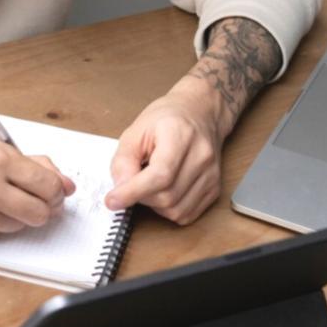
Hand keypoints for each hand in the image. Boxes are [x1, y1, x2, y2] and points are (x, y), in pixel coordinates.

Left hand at [104, 85, 225, 224]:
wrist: (199, 113)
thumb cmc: (167, 119)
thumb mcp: (135, 131)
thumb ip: (124, 160)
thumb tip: (120, 189)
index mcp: (180, 135)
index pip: (160, 175)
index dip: (133, 192)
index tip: (112, 200)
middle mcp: (201, 156)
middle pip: (167, 196)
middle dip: (141, 196)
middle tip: (132, 181)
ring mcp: (211, 174)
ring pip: (176, 210)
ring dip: (154, 205)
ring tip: (149, 182)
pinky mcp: (214, 188)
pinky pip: (186, 214)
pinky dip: (169, 209)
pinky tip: (163, 191)